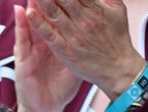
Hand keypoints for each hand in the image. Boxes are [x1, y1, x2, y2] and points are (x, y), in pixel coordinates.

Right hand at [14, 0, 79, 111]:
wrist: (47, 107)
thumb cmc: (61, 87)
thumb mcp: (75, 64)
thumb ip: (82, 46)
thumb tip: (100, 30)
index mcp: (57, 40)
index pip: (59, 15)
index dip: (62, 2)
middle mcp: (42, 41)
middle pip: (45, 13)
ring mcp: (31, 49)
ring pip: (31, 21)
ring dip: (33, 4)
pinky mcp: (23, 61)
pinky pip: (22, 41)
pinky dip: (21, 26)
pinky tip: (22, 12)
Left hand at [29, 0, 143, 99]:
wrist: (118, 69)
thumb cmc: (118, 38)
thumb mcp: (117, 9)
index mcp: (95, 7)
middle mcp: (83, 19)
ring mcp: (73, 35)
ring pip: (53, 12)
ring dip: (42, 0)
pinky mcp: (66, 50)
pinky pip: (50, 35)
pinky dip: (39, 24)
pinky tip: (30, 13)